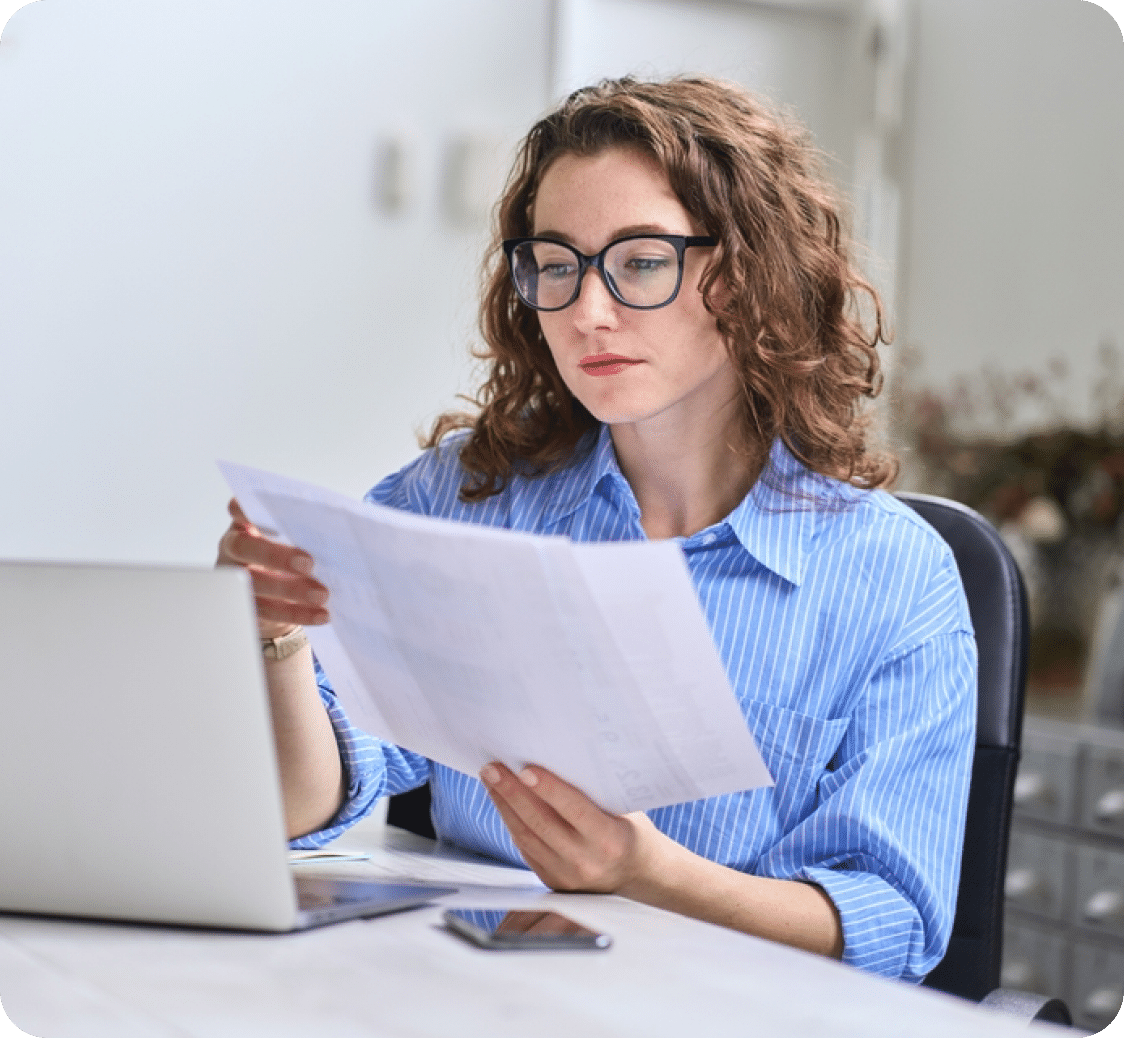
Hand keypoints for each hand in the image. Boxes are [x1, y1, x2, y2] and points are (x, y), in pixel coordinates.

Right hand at [216, 498, 329, 638]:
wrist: (274, 594)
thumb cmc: (287, 552)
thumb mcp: (291, 537)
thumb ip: (303, 530)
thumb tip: (339, 531)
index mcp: (245, 524)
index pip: (238, 510)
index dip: (245, 509)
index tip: (264, 508)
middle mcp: (234, 549)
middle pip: (243, 549)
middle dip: (275, 556)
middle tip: (308, 563)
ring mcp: (236, 579)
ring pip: (255, 585)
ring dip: (292, 590)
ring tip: (322, 594)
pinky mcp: (246, 607)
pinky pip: (269, 612)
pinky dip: (298, 614)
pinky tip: (321, 613)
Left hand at [479, 762, 666, 895]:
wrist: (639, 875)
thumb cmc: (631, 831)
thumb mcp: (624, 809)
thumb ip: (594, 792)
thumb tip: (556, 758)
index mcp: (610, 840)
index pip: (574, 810)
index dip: (548, 789)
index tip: (525, 769)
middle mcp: (586, 861)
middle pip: (541, 823)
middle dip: (512, 792)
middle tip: (493, 768)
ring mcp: (567, 875)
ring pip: (526, 836)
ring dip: (505, 806)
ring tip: (491, 780)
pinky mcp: (552, 881)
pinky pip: (525, 848)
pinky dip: (511, 822)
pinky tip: (502, 802)